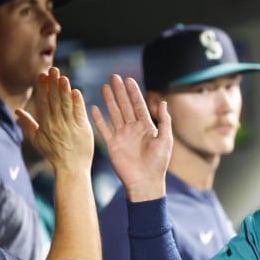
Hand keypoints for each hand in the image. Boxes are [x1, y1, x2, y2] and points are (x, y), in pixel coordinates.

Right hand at [16, 67, 93, 173]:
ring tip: (63, 77)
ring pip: (66, 105)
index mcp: (45, 125)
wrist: (71, 168)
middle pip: (54, 101)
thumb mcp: (37, 140)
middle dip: (52, 84)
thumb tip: (16, 112)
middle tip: (52, 69)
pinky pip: (79, 113)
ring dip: (64, 90)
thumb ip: (28, 124)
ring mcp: (69, 126)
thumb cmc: (54, 154)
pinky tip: (76, 91)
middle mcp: (56, 124)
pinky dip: (77, 102)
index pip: (43, 103)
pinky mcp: (82, 129)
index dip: (42, 88)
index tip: (41, 75)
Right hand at [90, 74, 171, 200]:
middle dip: (119, 91)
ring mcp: (122, 136)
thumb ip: (165, 121)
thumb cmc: (159, 163)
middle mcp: (133, 129)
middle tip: (113, 77)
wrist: (145, 182)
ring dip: (109, 100)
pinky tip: (93, 107)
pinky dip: (98, 118)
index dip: (133, 92)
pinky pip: (104, 129)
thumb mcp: (165, 140)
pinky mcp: (112, 145)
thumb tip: (162, 101)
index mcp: (147, 127)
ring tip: (104, 87)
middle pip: (125, 106)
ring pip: (114, 114)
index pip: (138, 105)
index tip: (128, 79)